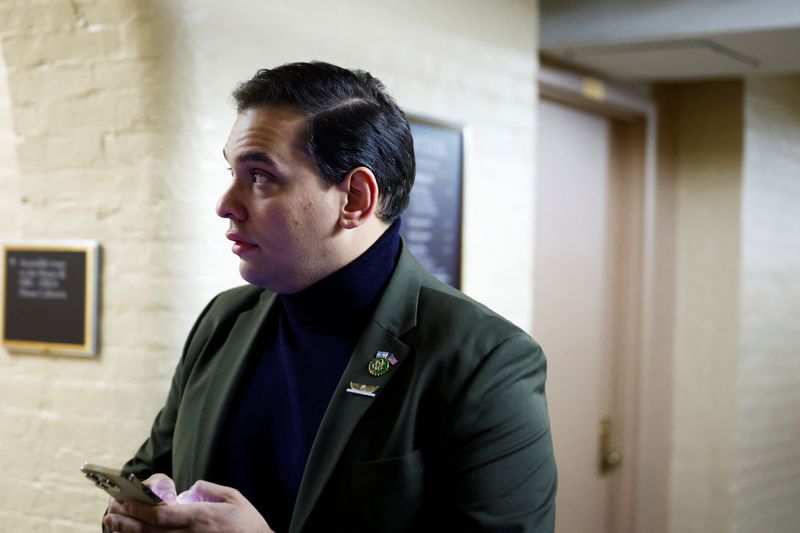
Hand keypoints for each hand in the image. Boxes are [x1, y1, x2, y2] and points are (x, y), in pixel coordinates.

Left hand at [104, 478, 272, 532]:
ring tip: (114, 524)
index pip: (160, 513)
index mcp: (200, 518)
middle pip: (149, 530)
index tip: (124, 500)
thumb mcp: (233, 498)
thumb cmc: (248, 524)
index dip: (138, 507)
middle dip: (127, 520)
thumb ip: (209, 489)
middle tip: (110, 510)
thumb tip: (190, 488)